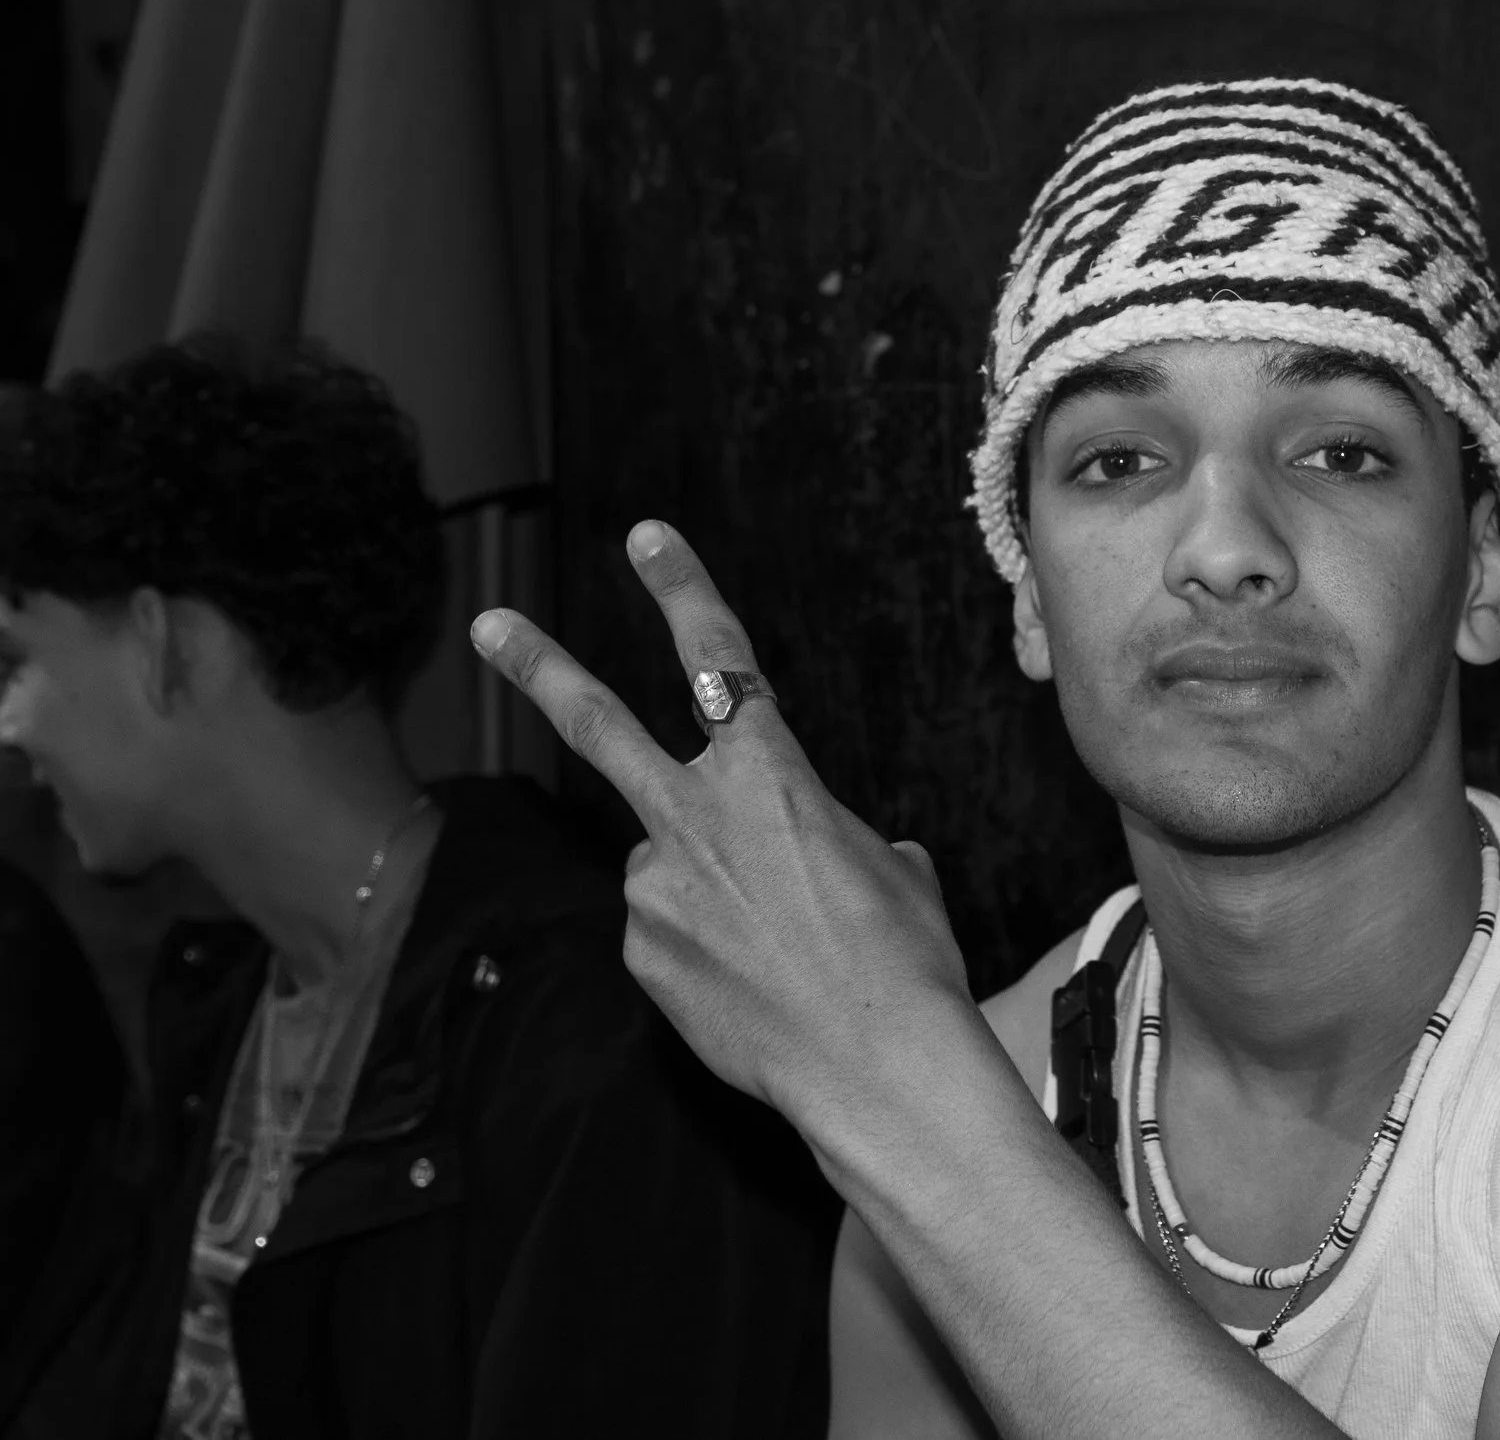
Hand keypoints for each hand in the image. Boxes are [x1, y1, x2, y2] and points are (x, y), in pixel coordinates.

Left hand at [469, 519, 973, 1124]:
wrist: (876, 1063)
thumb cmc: (906, 960)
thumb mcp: (899, 872)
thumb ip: (844, 843)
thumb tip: (835, 861)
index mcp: (771, 774)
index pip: (721, 657)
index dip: (682, 590)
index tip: (646, 538)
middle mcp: (696, 816)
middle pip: (599, 725)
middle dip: (541, 667)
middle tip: (491, 623)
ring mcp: (655, 888)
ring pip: (664, 866)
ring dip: (706, 893)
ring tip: (777, 955)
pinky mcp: (639, 955)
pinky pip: (664, 935)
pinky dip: (702, 953)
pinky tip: (753, 990)